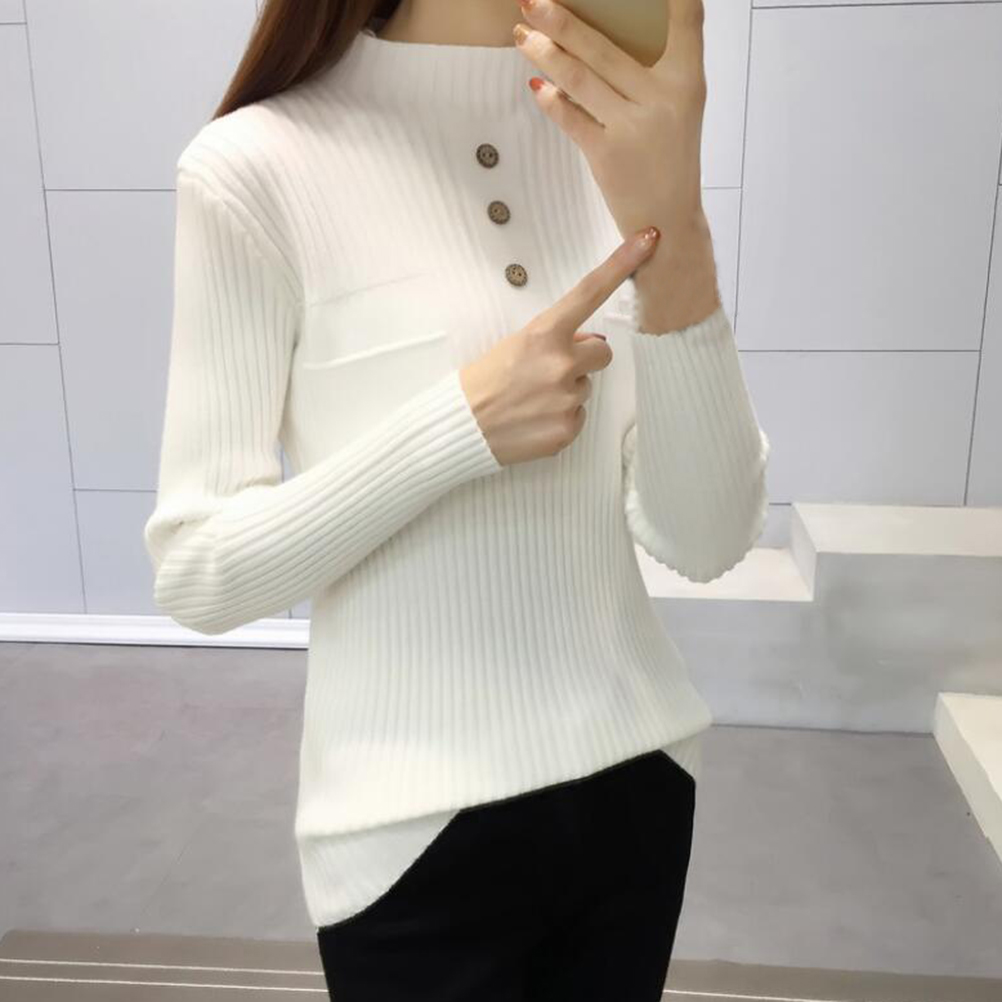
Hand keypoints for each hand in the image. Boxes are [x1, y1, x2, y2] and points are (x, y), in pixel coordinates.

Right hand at [460, 228, 658, 465]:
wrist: (461, 426)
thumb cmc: (484, 382)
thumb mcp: (514, 344)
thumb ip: (554, 339)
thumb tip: (586, 343)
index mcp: (544, 334)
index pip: (590, 292)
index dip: (622, 263)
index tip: (648, 238)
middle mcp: (561, 364)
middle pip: (602, 352)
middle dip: (583, 358)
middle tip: (548, 370)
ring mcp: (566, 398)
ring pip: (586, 386)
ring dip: (566, 390)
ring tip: (532, 398)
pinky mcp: (567, 429)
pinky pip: (578, 416)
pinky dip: (560, 417)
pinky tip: (534, 418)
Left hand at [513, 0, 708, 250]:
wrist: (668, 220)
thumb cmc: (669, 157)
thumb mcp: (681, 108)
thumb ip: (657, 71)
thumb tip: (600, 38)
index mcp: (688, 81)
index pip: (686, 20)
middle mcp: (662, 99)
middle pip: (604, 48)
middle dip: (562, 20)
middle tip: (532, 1)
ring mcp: (633, 127)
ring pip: (580, 78)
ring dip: (545, 54)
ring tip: (521, 35)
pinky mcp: (607, 154)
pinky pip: (571, 118)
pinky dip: (551, 100)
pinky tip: (535, 85)